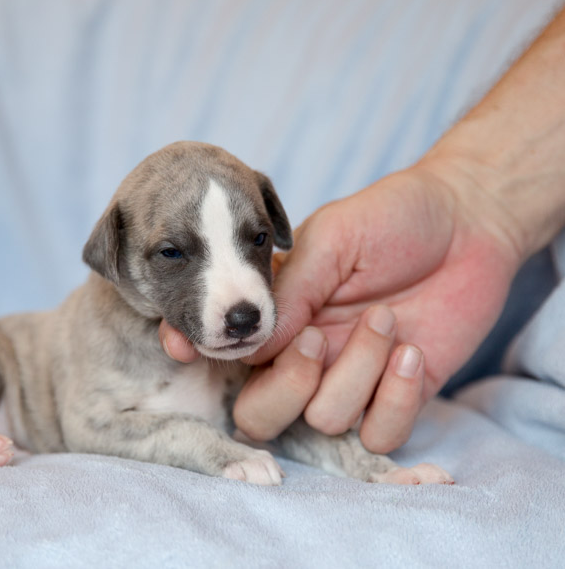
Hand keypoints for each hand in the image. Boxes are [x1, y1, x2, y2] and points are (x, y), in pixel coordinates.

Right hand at [160, 161, 521, 452]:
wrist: (468, 223)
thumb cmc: (392, 218)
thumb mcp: (331, 239)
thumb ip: (289, 289)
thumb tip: (250, 341)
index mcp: (278, 316)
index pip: (226, 353)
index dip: (200, 356)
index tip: (182, 347)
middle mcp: (304, 355)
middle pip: (261, 415)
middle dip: (287, 386)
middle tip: (318, 338)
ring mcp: (349, 380)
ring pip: (324, 420)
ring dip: (359, 371)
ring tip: (388, 319)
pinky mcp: (396, 398)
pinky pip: (380, 434)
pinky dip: (396, 398)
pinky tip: (412, 351)